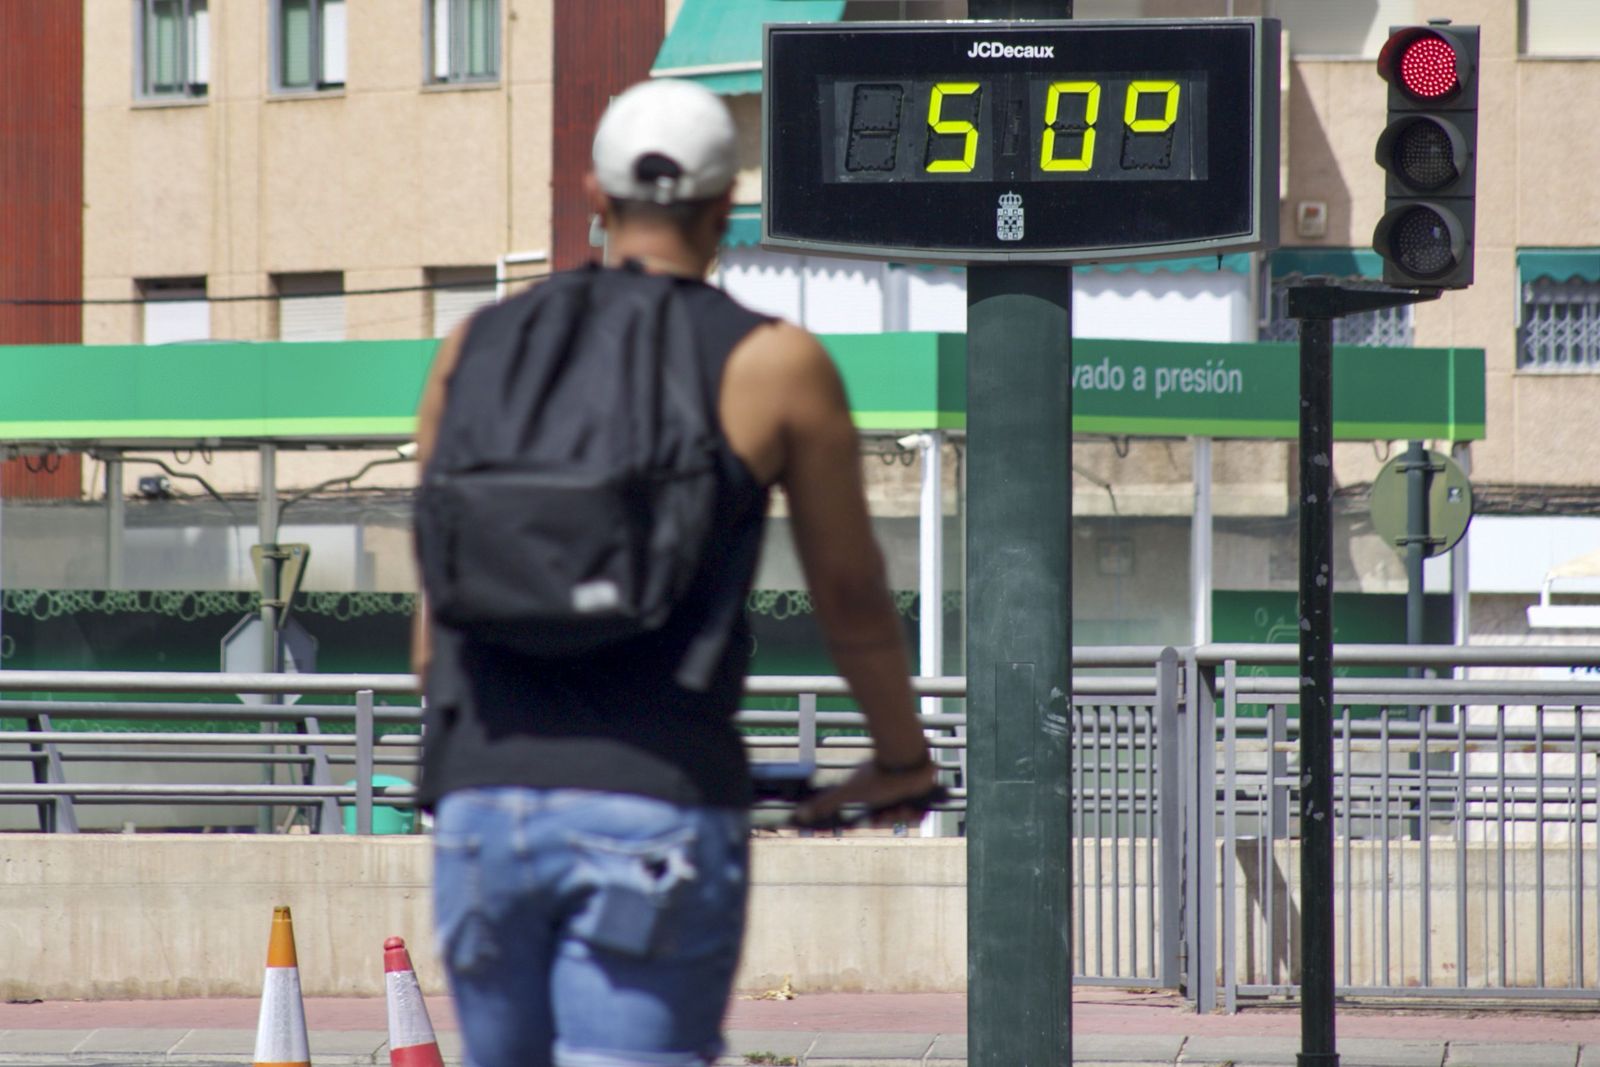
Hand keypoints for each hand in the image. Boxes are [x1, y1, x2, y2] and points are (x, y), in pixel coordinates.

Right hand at [792, 756, 940, 828]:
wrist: (905, 759)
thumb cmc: (878, 776)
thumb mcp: (850, 793)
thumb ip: (826, 803)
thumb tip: (799, 814)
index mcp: (875, 793)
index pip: (877, 816)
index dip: (877, 821)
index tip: (876, 819)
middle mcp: (892, 792)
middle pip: (893, 817)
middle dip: (892, 819)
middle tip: (892, 812)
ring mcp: (908, 791)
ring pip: (909, 815)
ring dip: (906, 815)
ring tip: (904, 806)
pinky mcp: (924, 790)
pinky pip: (924, 810)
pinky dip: (919, 813)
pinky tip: (915, 807)